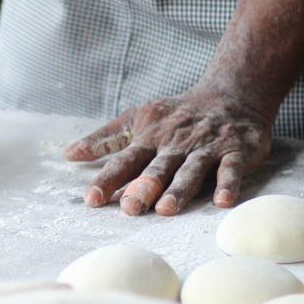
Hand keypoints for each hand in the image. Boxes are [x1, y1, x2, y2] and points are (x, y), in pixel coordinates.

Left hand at [63, 88, 271, 215]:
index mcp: (150, 137)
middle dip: (143, 187)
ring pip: (191, 170)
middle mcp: (176, 143)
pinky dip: (227, 183)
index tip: (91, 199)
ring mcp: (206, 147)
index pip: (125, 160)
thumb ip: (105, 139)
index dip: (108, 179)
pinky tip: (222, 201)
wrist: (232, 94)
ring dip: (179, 189)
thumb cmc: (177, 113)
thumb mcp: (137, 118)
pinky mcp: (236, 151)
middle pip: (158, 167)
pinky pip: (231, 168)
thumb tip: (68, 153)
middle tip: (129, 207)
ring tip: (166, 208)